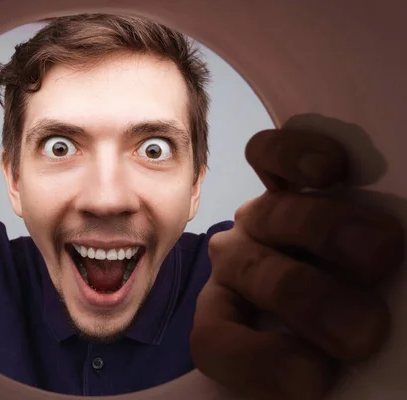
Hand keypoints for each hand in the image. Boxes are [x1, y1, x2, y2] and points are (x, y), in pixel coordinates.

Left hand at [190, 129, 403, 398]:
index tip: (314, 377)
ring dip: (324, 234)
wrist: (363, 272)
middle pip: (253, 275)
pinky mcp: (280, 176)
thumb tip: (339, 362)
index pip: (216, 343)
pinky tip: (328, 173)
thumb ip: (330, 356)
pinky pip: (270, 156)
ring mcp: (257, 221)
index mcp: (234, 325)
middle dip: (308, 300)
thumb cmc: (352, 321)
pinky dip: (296, 158)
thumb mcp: (340, 355)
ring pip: (269, 217)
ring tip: (380, 253)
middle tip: (363, 330)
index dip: (259, 361)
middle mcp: (238, 269)